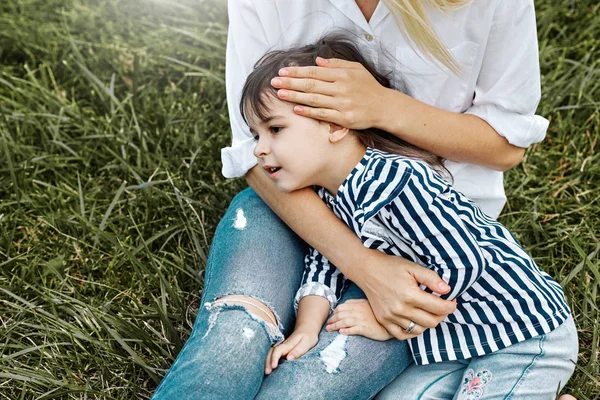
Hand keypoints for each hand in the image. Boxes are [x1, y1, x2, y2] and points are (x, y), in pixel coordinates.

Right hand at [264, 330, 318, 374]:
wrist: (307, 328)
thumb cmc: (308, 336)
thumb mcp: (306, 343)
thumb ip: (298, 350)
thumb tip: (288, 358)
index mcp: (288, 344)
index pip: (277, 350)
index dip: (274, 358)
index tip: (273, 366)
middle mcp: (282, 345)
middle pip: (271, 352)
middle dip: (267, 361)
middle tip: (266, 372)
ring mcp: (281, 347)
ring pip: (270, 353)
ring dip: (267, 361)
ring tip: (266, 372)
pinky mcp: (282, 349)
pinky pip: (273, 354)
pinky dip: (269, 360)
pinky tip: (270, 368)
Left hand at [271, 57, 389, 129]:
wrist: (384, 107)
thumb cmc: (369, 87)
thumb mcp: (356, 69)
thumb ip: (337, 64)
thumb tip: (317, 62)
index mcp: (343, 75)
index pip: (315, 72)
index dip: (297, 72)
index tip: (283, 72)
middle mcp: (341, 89)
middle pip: (311, 85)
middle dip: (291, 83)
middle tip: (274, 82)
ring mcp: (342, 104)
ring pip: (314, 99)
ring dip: (295, 96)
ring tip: (280, 93)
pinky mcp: (343, 118)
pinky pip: (322, 114)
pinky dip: (308, 111)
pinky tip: (296, 109)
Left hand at [326, 299, 393, 340]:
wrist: (391, 325)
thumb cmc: (378, 316)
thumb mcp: (368, 306)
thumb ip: (356, 304)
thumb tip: (343, 306)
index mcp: (360, 304)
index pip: (343, 306)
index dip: (335, 312)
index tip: (332, 317)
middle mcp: (360, 311)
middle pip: (341, 314)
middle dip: (332, 319)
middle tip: (327, 324)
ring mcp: (363, 319)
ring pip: (345, 321)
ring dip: (335, 325)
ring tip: (329, 329)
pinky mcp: (366, 328)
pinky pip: (354, 329)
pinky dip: (347, 331)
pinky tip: (341, 333)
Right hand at [356, 249, 456, 339]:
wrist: (367, 270)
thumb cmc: (391, 266)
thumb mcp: (413, 267)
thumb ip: (431, 279)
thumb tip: (447, 290)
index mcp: (410, 295)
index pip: (439, 308)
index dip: (450, 305)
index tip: (452, 300)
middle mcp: (400, 309)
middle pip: (431, 322)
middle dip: (442, 314)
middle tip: (442, 305)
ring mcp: (391, 317)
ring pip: (419, 330)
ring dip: (428, 322)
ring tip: (429, 311)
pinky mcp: (384, 321)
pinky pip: (402, 335)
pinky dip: (412, 331)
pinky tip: (416, 321)